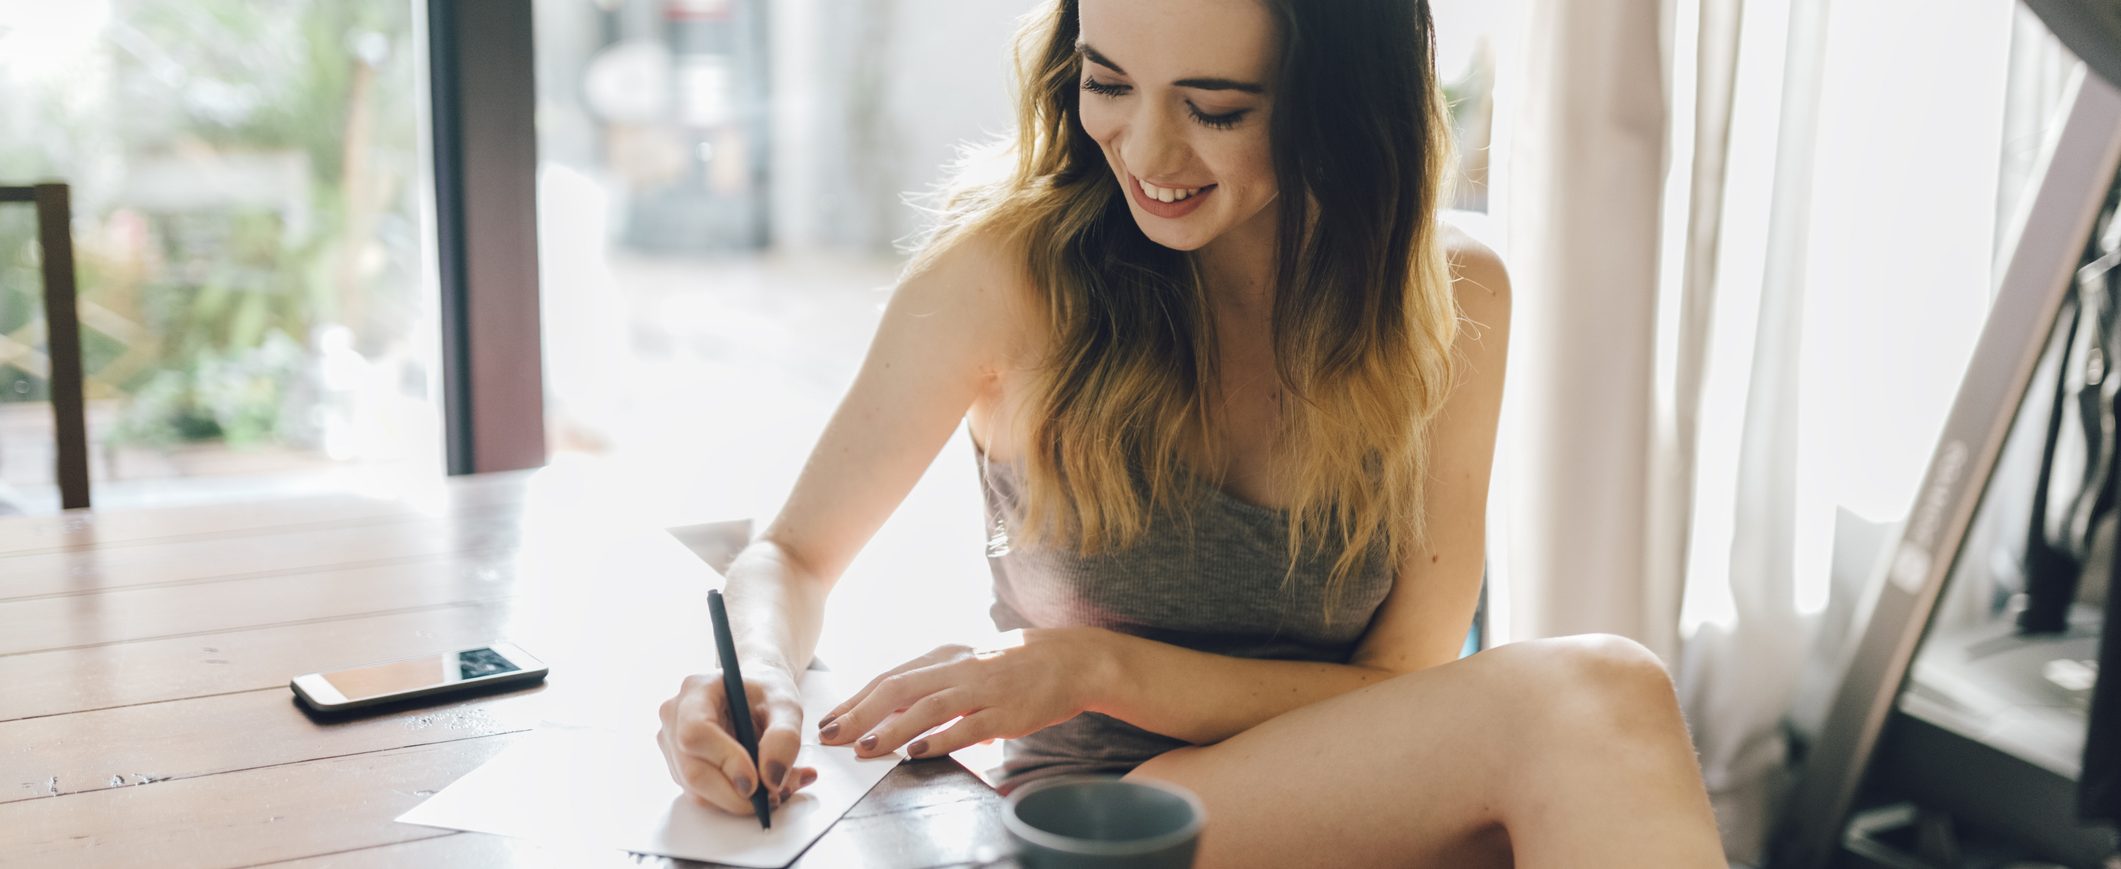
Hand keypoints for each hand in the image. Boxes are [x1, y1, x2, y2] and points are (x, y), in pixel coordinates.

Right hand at [656, 669, 817, 814]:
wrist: (757, 696)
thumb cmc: (768, 693)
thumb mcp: (788, 705)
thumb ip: (785, 737)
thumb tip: (771, 779)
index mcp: (697, 690)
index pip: (696, 732)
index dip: (725, 761)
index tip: (756, 782)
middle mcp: (675, 717)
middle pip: (693, 770)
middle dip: (735, 795)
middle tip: (773, 797)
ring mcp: (672, 744)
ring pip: (697, 791)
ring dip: (739, 801)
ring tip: (776, 790)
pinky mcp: (679, 767)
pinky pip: (703, 796)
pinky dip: (735, 801)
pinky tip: (762, 788)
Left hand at [817, 628, 1109, 758]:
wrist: (1071, 661)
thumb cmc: (1015, 667)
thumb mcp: (968, 667)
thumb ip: (935, 689)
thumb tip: (900, 720)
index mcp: (944, 657)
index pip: (889, 677)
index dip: (855, 699)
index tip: (829, 719)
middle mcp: (958, 669)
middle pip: (898, 688)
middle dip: (860, 714)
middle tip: (832, 736)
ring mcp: (981, 690)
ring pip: (927, 707)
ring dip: (892, 729)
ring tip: (866, 748)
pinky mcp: (1004, 712)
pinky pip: (966, 727)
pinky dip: (939, 740)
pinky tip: (917, 753)